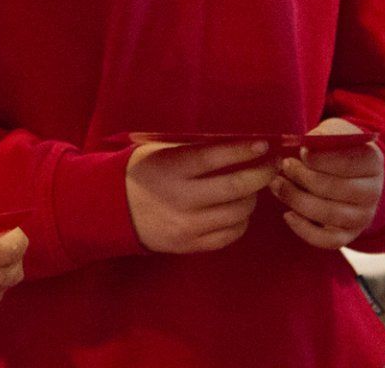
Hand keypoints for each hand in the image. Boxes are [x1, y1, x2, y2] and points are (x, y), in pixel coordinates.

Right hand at [126, 141, 275, 253]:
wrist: (113, 211)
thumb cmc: (141, 172)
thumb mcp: (157, 151)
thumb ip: (191, 147)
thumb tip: (236, 138)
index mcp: (170, 169)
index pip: (214, 158)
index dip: (243, 151)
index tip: (264, 144)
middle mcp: (180, 198)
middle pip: (234, 188)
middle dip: (261, 174)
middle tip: (272, 164)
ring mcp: (187, 225)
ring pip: (238, 213)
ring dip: (252, 198)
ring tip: (252, 187)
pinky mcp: (191, 245)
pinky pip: (230, 235)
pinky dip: (241, 221)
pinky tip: (239, 210)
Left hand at [269, 119, 383, 248]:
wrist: (342, 170)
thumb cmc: (332, 147)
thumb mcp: (331, 132)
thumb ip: (322, 136)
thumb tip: (305, 146)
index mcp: (372, 161)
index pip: (349, 162)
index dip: (320, 158)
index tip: (301, 151)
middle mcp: (373, 191)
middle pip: (336, 189)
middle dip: (302, 176)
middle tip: (284, 165)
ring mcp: (362, 216)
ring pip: (329, 214)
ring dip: (296, 199)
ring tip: (277, 184)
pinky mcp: (348, 234)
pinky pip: (328, 240)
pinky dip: (304, 229)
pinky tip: (287, 214)